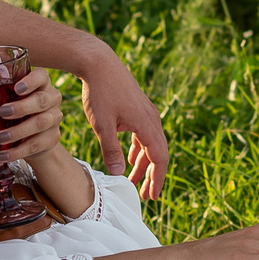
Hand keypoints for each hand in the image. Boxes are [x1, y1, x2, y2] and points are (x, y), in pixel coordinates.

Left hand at [0, 68, 65, 165]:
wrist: (34, 137)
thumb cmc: (15, 111)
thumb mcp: (8, 99)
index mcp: (41, 84)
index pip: (41, 76)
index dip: (31, 81)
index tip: (17, 88)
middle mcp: (52, 99)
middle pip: (42, 100)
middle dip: (22, 107)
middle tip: (2, 113)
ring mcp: (54, 119)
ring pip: (41, 123)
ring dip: (19, 131)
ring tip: (0, 137)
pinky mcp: (53, 138)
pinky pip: (37, 144)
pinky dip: (18, 151)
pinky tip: (3, 154)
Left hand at [77, 49, 170, 199]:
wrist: (99, 62)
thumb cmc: (100, 92)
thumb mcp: (102, 125)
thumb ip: (111, 151)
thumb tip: (118, 175)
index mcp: (147, 125)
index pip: (159, 159)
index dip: (157, 180)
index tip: (152, 197)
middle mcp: (152, 119)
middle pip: (158, 154)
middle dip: (152, 176)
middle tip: (146, 195)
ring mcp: (146, 113)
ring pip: (151, 144)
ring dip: (144, 164)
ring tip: (134, 180)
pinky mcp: (138, 108)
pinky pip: (144, 135)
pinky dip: (139, 149)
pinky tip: (130, 158)